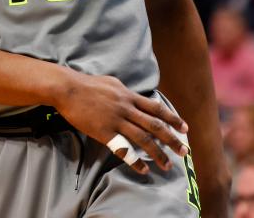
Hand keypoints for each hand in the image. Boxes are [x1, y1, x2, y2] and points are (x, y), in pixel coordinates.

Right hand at [53, 71, 188, 173]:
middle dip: (172, 139)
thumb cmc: (88, 85)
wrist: (68, 89)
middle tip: (184, 151)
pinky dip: (135, 161)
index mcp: (129, 96)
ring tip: (167, 165)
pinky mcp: (104, 132)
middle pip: (155, 125)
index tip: (184, 128)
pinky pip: (123, 149)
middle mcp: (126, 108)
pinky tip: (143, 169)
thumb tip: (136, 97)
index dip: (173, 118)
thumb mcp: (113, 83)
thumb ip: (126, 92)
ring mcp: (116, 121)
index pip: (157, 108)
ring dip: (158, 153)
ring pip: (143, 139)